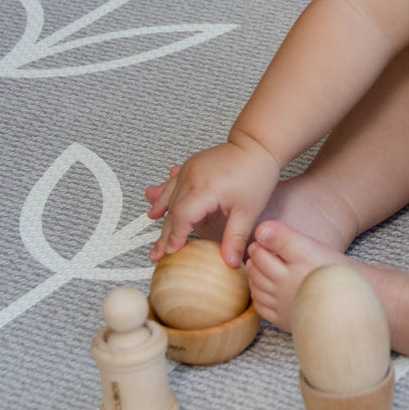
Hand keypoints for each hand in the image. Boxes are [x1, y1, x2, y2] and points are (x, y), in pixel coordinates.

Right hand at [145, 136, 278, 264]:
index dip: (175, 236)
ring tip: (152, 232)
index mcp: (205, 189)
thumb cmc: (256, 174)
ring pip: (169, 196)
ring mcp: (189, 169)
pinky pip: (172, 183)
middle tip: (156, 254)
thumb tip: (230, 263)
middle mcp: (192, 177)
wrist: (256, 145)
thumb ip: (235, 238)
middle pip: (172, 210)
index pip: (181, 217)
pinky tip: (154, 205)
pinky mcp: (191, 165)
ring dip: (159, 214)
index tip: (171, 252)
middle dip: (164, 234)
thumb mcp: (249, 211)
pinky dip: (162, 195)